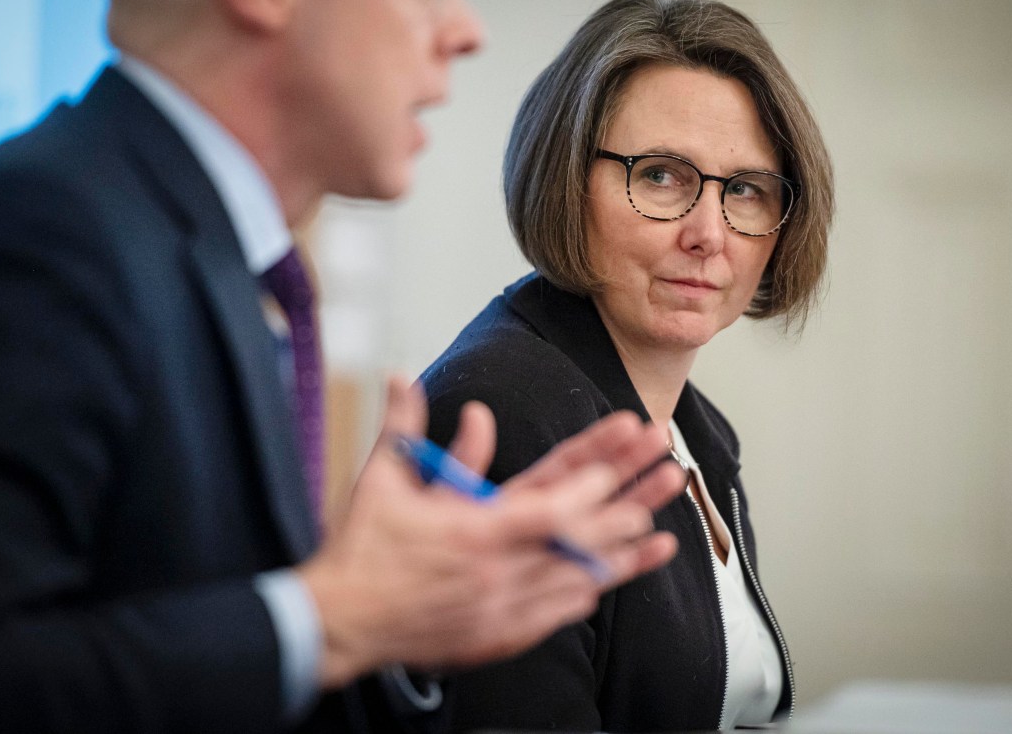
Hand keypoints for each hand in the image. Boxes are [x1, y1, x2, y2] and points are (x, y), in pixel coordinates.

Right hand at [296, 377, 683, 687]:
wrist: (340, 623)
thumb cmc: (362, 551)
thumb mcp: (382, 481)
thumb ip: (404, 428)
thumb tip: (405, 377)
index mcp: (475, 528)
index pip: (549, 503)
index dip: (592, 479)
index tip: (626, 450)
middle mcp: (499, 569)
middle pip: (580, 535)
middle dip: (630, 500)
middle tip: (670, 474)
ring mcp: (503, 606)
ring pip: (578, 578)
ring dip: (622, 553)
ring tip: (664, 534)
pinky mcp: (499, 634)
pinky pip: (556, 614)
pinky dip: (584, 592)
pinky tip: (610, 580)